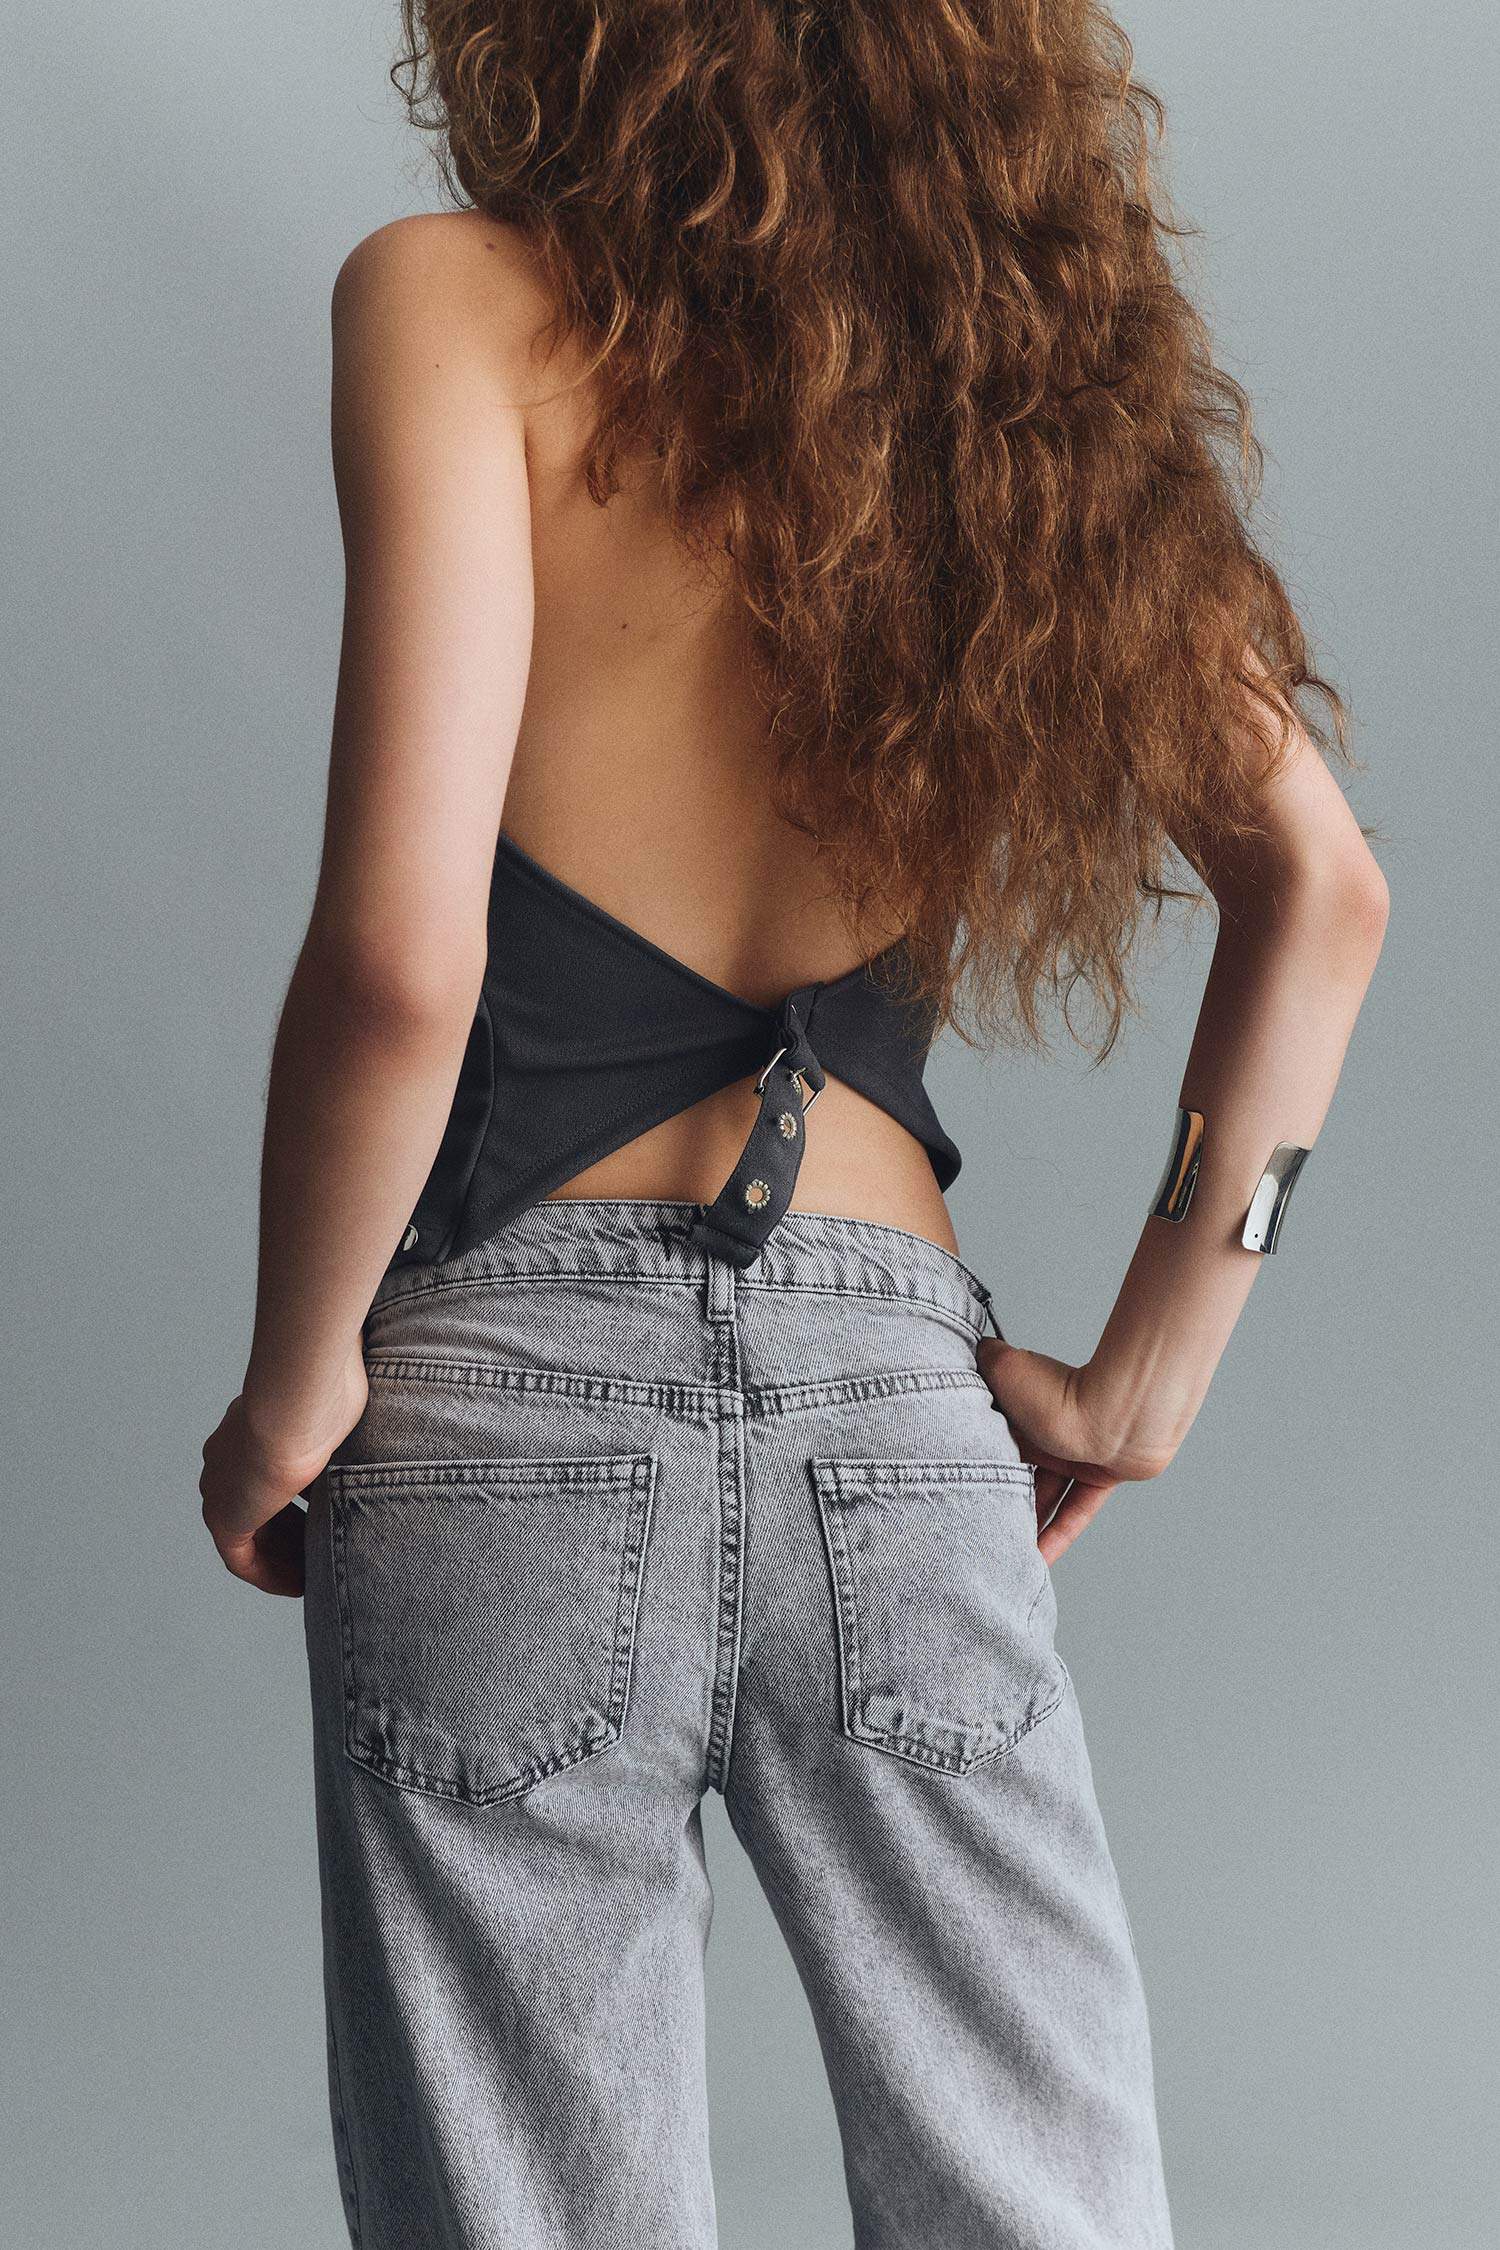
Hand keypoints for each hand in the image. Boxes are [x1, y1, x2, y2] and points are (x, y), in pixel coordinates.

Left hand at [199, 1350, 368, 1596]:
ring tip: (316, 1575)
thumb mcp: (340, 1411)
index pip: (267, 1475)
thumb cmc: (325, 1390)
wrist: (298, 1395)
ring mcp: (222, 1488)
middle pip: (257, 1509)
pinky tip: (300, 1585)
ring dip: (282, 1557)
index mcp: (249, 1428)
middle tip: (324, 1550)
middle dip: (290, 1534)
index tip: (326, 1517)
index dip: (297, 1502)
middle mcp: (227, 1459)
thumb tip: (376, 1430)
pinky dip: (270, 1575)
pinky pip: (242, 1560)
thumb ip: (345, 1430)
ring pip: (249, 1536)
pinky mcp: (225, 1516)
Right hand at [976, 1336, 1174, 1562]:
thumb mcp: (1003, 1367)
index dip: (970, 1460)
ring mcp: (1074, 1456)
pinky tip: (1039, 1561)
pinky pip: (1075, 1513)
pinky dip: (1058, 1536)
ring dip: (1024, 1523)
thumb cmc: (1058, 1392)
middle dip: (994, 1497)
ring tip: (998, 1551)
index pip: (990, 1438)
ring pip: (1042, 1496)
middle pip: (1013, 1472)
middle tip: (971, 1527)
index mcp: (1018, 1409)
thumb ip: (984, 1359)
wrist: (1115, 1416)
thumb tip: (975, 1349)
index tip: (949, 1484)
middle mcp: (1045, 1434)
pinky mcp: (1099, 1477)